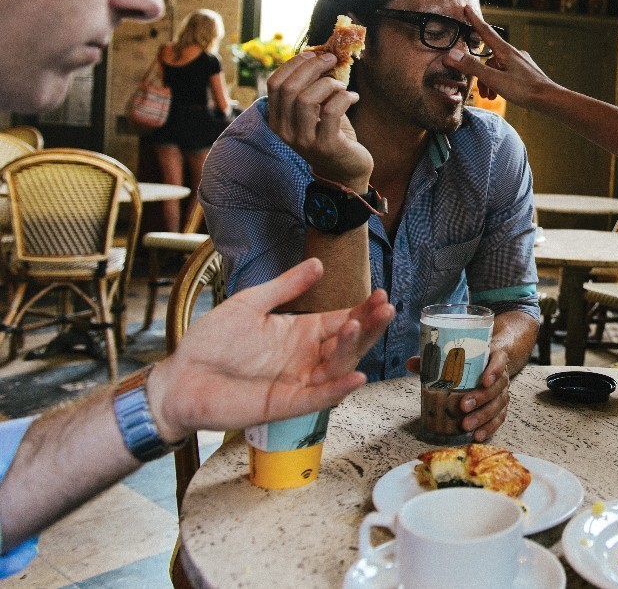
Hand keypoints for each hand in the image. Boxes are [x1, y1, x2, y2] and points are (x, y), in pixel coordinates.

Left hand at [147, 259, 394, 441]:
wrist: (180, 378)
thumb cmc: (210, 343)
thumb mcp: (250, 304)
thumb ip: (286, 286)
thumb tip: (318, 263)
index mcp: (301, 333)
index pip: (342, 320)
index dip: (363, 309)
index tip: (381, 295)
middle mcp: (306, 357)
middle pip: (349, 344)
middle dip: (369, 326)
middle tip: (385, 308)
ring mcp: (298, 382)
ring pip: (338, 367)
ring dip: (354, 348)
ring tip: (360, 325)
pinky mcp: (285, 404)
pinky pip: (318, 398)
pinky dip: (339, 389)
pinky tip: (357, 376)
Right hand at [267, 50, 372, 189]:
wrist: (345, 171)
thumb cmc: (330, 135)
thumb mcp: (315, 111)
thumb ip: (311, 89)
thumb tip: (319, 56)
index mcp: (277, 120)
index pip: (274, 84)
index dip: (293, 64)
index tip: (313, 54)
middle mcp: (284, 131)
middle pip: (289, 88)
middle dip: (312, 67)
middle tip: (331, 60)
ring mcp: (303, 140)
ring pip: (306, 99)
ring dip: (328, 84)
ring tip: (341, 86)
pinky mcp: (325, 146)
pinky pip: (331, 110)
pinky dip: (344, 97)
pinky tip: (353, 97)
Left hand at [406, 349, 510, 441]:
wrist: (489, 365)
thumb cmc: (470, 362)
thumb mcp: (457, 357)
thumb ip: (435, 360)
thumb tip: (410, 364)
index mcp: (493, 358)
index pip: (500, 361)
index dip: (494, 370)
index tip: (484, 380)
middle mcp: (501, 376)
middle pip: (498, 387)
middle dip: (481, 398)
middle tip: (464, 406)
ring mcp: (502, 393)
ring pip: (498, 405)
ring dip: (483, 416)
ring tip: (466, 425)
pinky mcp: (500, 408)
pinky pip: (499, 419)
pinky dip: (489, 428)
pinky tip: (477, 436)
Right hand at [445, 7, 558, 109]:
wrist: (549, 99)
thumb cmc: (524, 89)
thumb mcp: (494, 79)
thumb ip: (473, 67)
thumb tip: (451, 55)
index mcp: (506, 51)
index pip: (486, 31)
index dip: (474, 20)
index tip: (467, 8)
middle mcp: (514, 53)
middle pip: (489, 57)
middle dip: (480, 71)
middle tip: (479, 88)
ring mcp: (520, 63)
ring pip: (497, 67)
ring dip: (489, 81)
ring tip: (489, 96)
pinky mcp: (525, 73)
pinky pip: (506, 74)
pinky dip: (499, 83)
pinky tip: (499, 95)